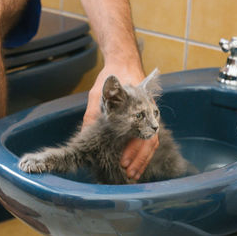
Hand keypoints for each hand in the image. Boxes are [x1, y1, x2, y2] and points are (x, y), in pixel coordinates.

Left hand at [82, 58, 158, 181]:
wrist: (123, 61)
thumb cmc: (112, 77)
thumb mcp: (98, 93)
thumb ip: (93, 114)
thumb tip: (85, 135)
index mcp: (140, 106)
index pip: (141, 132)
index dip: (133, 149)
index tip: (122, 160)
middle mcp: (148, 112)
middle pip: (149, 140)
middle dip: (138, 159)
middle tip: (126, 172)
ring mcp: (149, 115)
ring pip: (151, 141)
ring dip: (142, 159)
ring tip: (132, 174)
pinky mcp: (146, 118)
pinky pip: (149, 138)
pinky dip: (143, 152)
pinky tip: (136, 163)